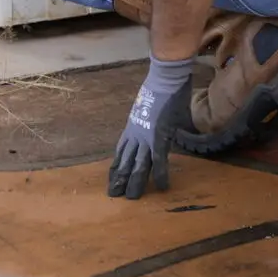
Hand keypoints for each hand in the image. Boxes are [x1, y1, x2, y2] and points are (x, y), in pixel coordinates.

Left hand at [109, 57, 194, 198]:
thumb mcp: (151, 109)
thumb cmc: (162, 90)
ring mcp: (145, 136)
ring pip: (137, 164)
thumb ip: (153, 122)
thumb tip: (161, 127)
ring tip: (131, 198)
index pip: (121, 151)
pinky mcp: (158, 136)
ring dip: (134, 182)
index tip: (111, 179)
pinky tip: (161, 187)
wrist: (165, 78)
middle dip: (119, 179)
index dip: (116, 166)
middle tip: (114, 195)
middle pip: (125, 161)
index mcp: (133, 128)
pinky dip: (159, 174)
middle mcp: (135, 134)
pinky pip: (158, 160)